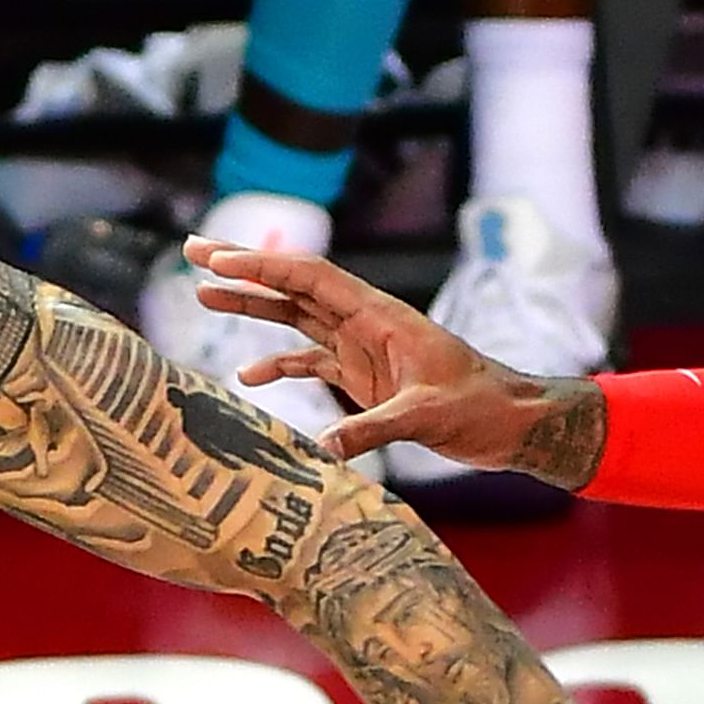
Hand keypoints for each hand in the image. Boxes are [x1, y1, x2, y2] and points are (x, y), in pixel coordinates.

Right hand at [182, 234, 603, 480]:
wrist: (510, 422)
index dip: (261, 266)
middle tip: (193, 252)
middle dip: (244, 268)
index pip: (310, 279)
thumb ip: (374, 429)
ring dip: (252, 306)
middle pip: (293, 285)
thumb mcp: (428, 416)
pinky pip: (310, 362)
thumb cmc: (480, 407)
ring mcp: (362, 348)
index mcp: (379, 316)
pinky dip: (278, 366)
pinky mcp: (364, 377)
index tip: (217, 259)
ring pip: (296, 317)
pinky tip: (247, 377)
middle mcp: (365, 323)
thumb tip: (322, 451)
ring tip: (204, 295)